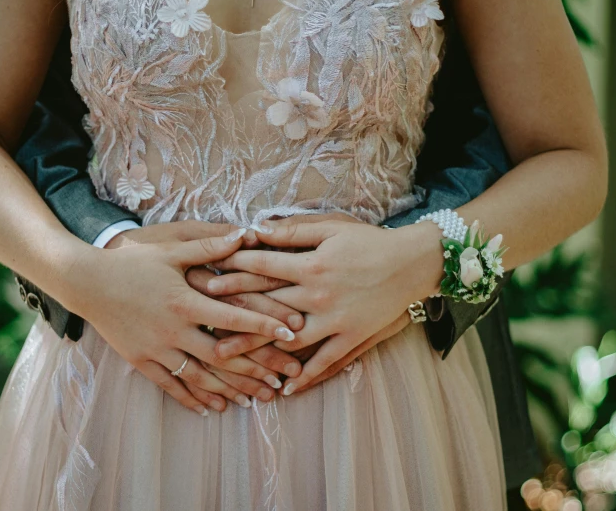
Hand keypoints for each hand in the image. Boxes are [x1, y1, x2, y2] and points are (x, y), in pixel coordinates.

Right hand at [108, 221, 303, 397]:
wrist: (86, 282)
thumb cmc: (131, 261)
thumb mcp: (170, 249)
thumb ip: (209, 245)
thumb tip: (246, 235)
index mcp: (185, 301)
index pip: (233, 317)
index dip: (264, 325)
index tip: (292, 335)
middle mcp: (174, 330)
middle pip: (223, 356)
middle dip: (256, 369)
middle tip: (284, 381)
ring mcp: (157, 349)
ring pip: (200, 376)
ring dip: (230, 390)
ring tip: (256, 401)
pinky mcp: (141, 360)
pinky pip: (170, 385)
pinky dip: (192, 398)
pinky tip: (213, 408)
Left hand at [212, 219, 443, 393]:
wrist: (413, 263)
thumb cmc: (370, 241)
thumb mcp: (332, 228)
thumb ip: (294, 231)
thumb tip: (258, 229)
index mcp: (311, 265)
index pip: (263, 268)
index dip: (233, 272)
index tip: (207, 279)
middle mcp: (318, 295)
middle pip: (268, 306)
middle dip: (233, 313)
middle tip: (202, 323)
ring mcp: (335, 321)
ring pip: (289, 339)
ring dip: (258, 349)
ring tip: (229, 361)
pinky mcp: (352, 338)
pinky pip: (326, 361)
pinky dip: (307, 376)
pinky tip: (286, 388)